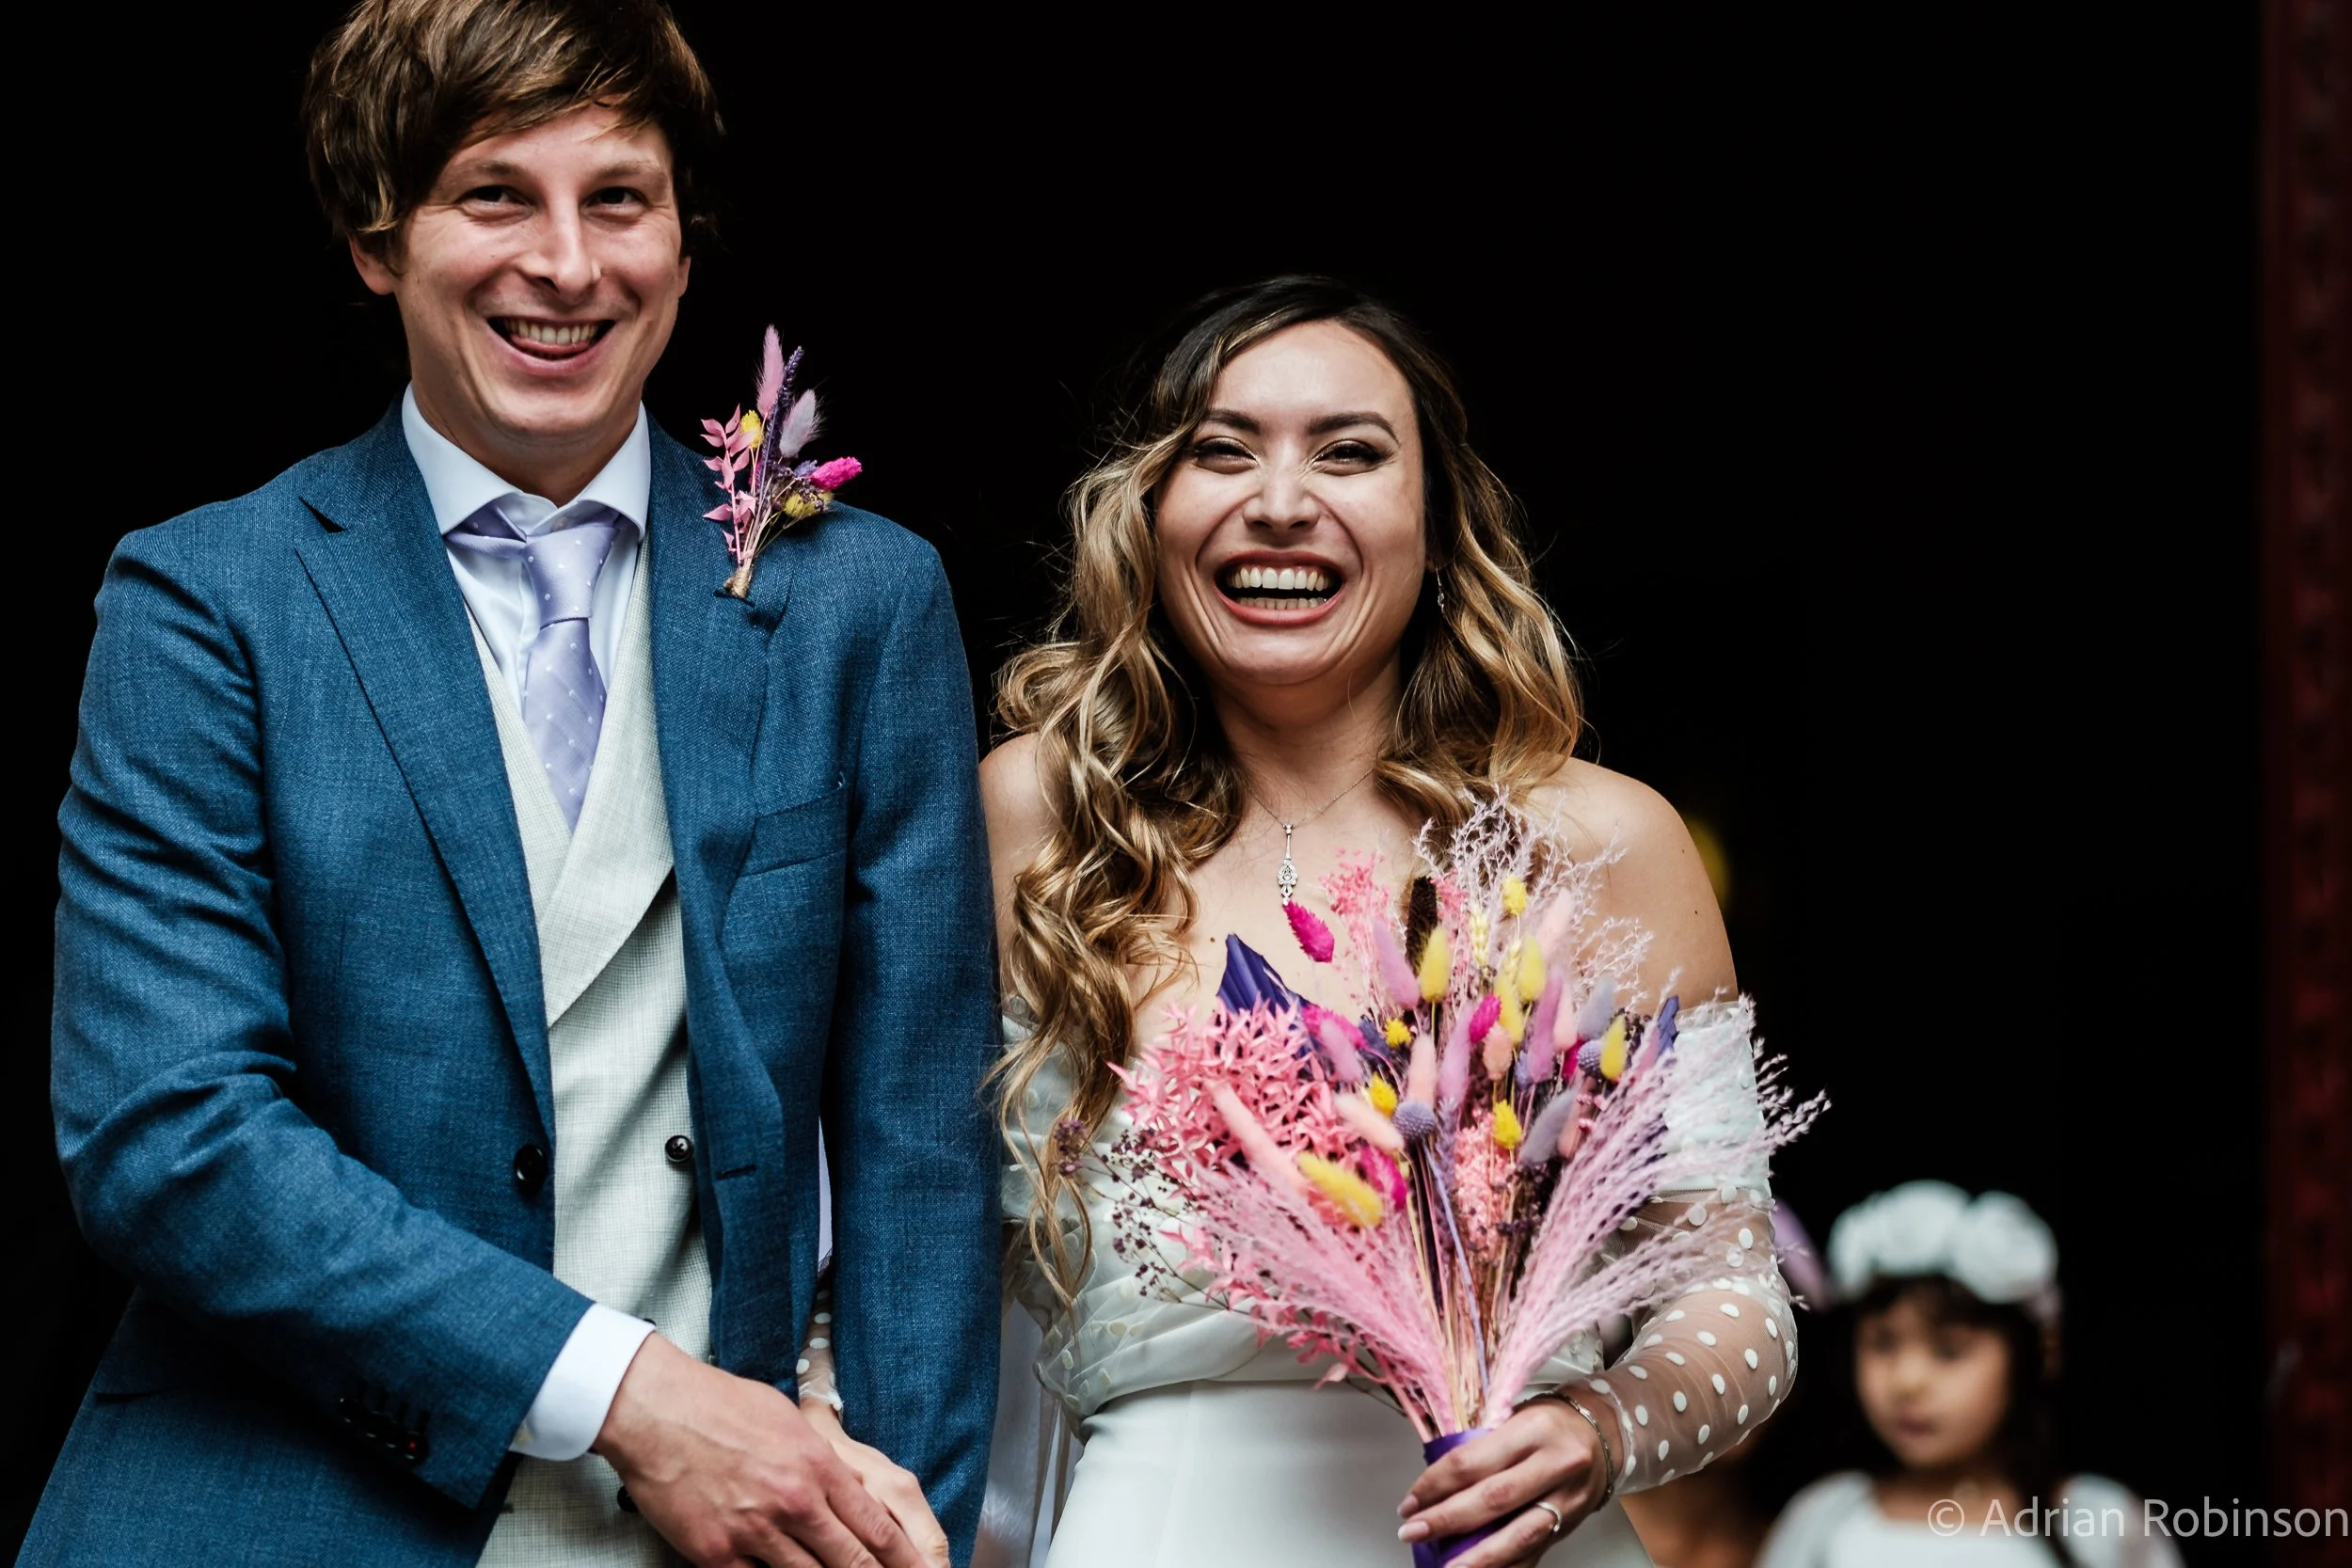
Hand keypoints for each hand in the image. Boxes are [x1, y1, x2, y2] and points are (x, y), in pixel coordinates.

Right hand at [594, 1334, 927, 1567]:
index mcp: (819, 1466)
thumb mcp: (791, 1421)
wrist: (658, 1411)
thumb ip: (823, 1460)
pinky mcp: (717, 1553)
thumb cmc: (722, 1405)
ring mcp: (755, 1532)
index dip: (904, 1558)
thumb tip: (847, 1488)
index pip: (877, 1526)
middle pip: (852, 1561)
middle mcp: (794, 1503)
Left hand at [1396, 1398, 1608, 1567]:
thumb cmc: (1551, 1423)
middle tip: (1413, 1530)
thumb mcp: (1516, 1416)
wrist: (1604, 1436)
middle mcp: (1555, 1465)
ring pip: (1518, 1536)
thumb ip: (1483, 1446)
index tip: (1411, 1500)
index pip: (1474, 1461)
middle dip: (1448, 1520)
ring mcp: (1566, 1500)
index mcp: (1534, 1430)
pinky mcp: (1570, 1526)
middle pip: (1494, 1500)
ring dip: (1477, 1557)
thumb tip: (1435, 1480)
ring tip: (1445, 1567)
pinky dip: (1505, 1566)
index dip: (1436, 1484)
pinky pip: (1534, 1554)